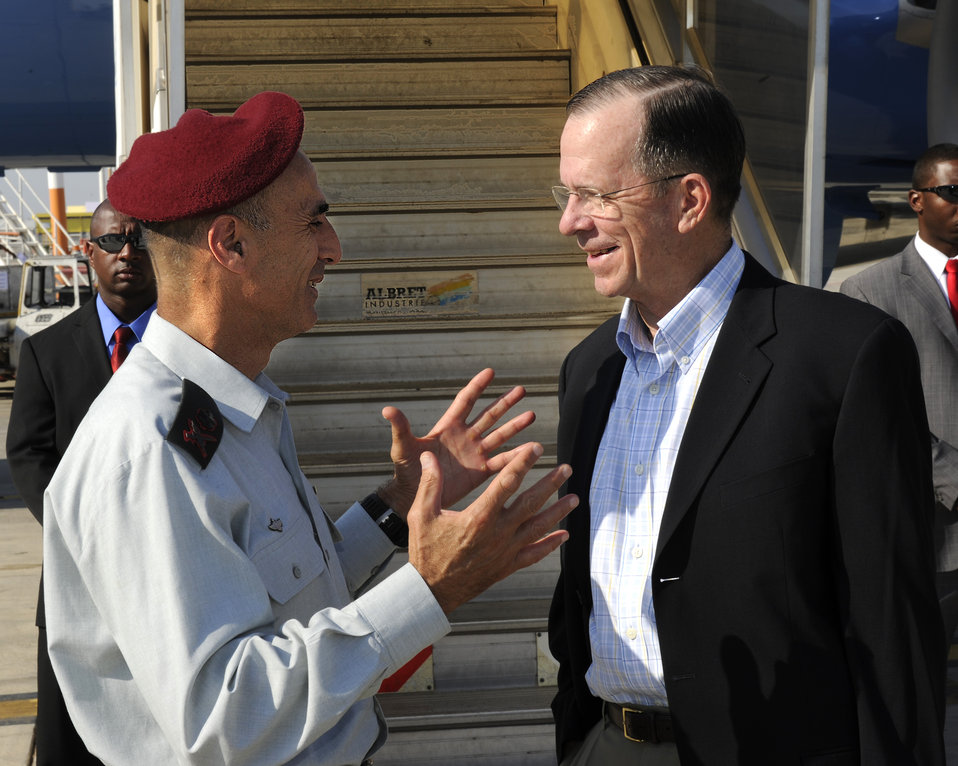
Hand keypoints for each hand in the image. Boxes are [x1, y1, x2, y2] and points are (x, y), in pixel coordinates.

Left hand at [378, 368, 534, 515]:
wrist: (413, 496)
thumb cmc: (405, 469)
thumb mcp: (402, 447)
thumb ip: (400, 428)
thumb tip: (387, 410)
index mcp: (448, 426)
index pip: (465, 401)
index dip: (477, 386)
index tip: (491, 371)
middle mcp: (465, 437)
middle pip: (489, 415)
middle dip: (504, 403)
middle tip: (521, 390)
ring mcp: (474, 454)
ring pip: (499, 436)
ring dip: (515, 426)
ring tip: (531, 415)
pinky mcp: (480, 472)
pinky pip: (501, 462)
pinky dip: (515, 457)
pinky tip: (530, 451)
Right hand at [406, 443, 576, 613]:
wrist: (432, 591)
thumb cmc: (426, 551)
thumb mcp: (422, 514)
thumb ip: (430, 484)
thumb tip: (428, 456)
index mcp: (479, 517)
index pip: (506, 483)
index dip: (522, 462)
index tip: (536, 448)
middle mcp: (498, 533)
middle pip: (530, 503)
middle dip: (550, 483)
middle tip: (566, 468)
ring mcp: (506, 551)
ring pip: (538, 527)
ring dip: (558, 512)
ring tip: (574, 498)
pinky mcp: (507, 566)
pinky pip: (534, 554)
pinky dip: (550, 544)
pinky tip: (564, 534)